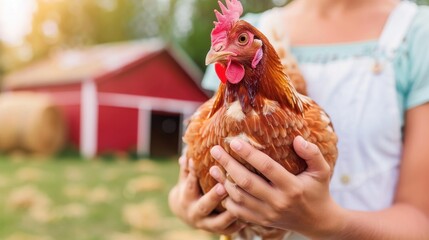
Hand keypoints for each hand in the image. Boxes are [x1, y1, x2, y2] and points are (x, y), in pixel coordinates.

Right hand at [168, 155, 246, 234]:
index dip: (193, 174)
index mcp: (186, 198)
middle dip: (213, 197)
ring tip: (241, 205)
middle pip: (204, 206)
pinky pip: (228, 230)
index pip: (189, 185)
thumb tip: (186, 155)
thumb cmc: (189, 190)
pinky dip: (238, 225)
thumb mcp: (185, 180)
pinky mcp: (217, 231)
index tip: (197, 162)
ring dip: (229, 215)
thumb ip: (187, 169)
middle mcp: (195, 213)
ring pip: (218, 222)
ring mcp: (206, 224)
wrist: (187, 214)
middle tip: (223, 187)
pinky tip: (249, 217)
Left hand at [209, 136, 344, 237]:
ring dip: (224, 181)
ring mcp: (268, 214)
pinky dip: (227, 199)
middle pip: (246, 182)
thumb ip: (312, 153)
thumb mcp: (322, 170)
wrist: (317, 222)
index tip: (234, 141)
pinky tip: (221, 186)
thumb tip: (297, 139)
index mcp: (292, 187)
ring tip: (213, 166)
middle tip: (215, 150)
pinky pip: (238, 211)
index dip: (249, 154)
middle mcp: (278, 202)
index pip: (267, 167)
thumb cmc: (318, 191)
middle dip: (228, 164)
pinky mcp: (262, 221)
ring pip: (239, 197)